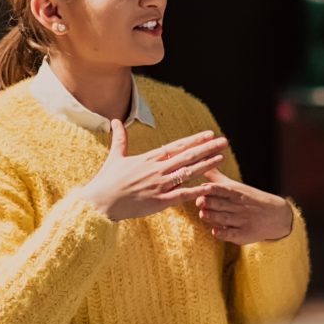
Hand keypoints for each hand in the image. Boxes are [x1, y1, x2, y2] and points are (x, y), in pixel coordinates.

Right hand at [77, 120, 228, 221]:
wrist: (99, 202)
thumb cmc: (107, 181)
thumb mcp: (115, 156)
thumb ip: (120, 138)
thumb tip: (116, 120)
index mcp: (149, 158)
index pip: (177, 146)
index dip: (195, 140)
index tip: (209, 134)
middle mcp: (157, 169)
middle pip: (187, 156)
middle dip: (207, 148)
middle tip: (224, 142)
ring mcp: (159, 185)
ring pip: (188, 173)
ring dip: (206, 165)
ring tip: (222, 158)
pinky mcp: (159, 201)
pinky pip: (182, 194)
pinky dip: (196, 190)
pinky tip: (210, 187)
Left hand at [193, 172, 294, 244]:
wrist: (276, 215)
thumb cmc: (249, 199)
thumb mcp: (235, 186)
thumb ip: (215, 177)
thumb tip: (201, 159)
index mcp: (235, 193)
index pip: (221, 189)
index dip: (210, 188)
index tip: (201, 188)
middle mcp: (238, 206)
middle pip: (219, 203)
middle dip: (207, 202)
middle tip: (198, 202)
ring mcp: (241, 220)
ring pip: (223, 218)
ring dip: (211, 217)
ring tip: (203, 214)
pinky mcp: (244, 234)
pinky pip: (231, 234)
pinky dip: (222, 233)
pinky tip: (215, 231)